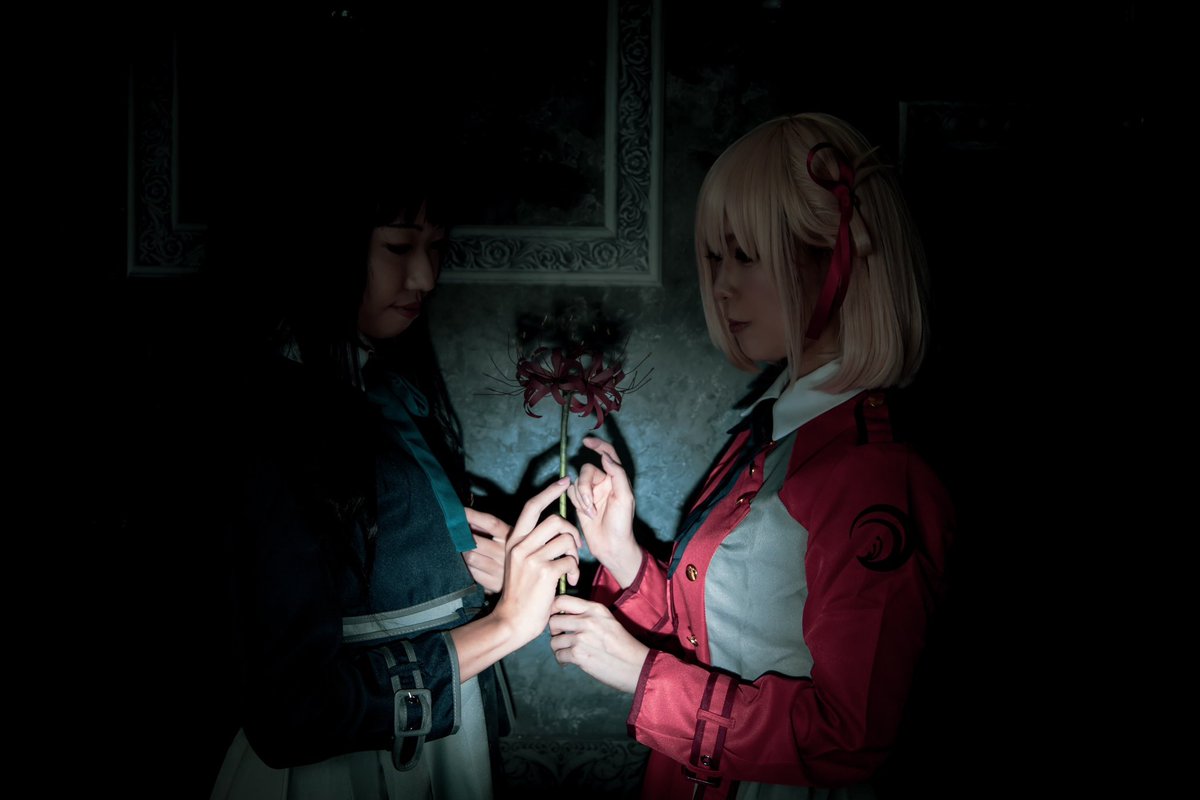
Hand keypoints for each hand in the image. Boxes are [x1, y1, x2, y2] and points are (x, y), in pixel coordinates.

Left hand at [462, 508, 510, 594]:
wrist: (527, 584)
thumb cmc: (515, 555)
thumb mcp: (509, 538)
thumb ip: (490, 529)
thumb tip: (469, 519)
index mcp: (512, 538)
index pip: (491, 523)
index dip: (474, 516)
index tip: (460, 511)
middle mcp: (505, 553)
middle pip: (476, 541)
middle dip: (462, 536)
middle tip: (455, 533)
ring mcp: (499, 569)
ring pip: (470, 557)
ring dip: (462, 551)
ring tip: (461, 548)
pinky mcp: (492, 583)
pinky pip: (471, 572)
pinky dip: (466, 566)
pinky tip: (466, 563)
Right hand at [492, 478, 582, 646]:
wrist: (512, 621)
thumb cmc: (521, 594)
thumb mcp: (519, 564)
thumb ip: (533, 545)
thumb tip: (557, 529)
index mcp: (514, 540)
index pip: (532, 506)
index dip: (550, 491)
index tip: (565, 482)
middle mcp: (521, 545)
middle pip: (556, 520)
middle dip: (572, 532)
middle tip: (574, 549)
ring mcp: (532, 558)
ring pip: (566, 540)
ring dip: (574, 555)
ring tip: (570, 570)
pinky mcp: (545, 572)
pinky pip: (570, 560)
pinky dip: (574, 571)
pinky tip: (568, 581)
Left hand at [549, 594, 648, 693]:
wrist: (636, 665)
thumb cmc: (623, 644)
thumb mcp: (608, 620)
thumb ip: (589, 614)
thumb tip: (565, 615)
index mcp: (595, 609)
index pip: (562, 600)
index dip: (553, 608)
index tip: (555, 616)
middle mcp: (587, 620)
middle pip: (553, 620)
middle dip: (554, 631)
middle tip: (561, 637)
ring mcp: (582, 638)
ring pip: (554, 641)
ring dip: (558, 648)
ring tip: (566, 651)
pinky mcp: (579, 655)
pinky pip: (559, 655)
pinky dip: (562, 659)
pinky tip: (569, 661)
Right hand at [566, 437, 642, 586]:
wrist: (610, 546)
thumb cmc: (622, 523)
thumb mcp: (624, 497)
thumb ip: (617, 474)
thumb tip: (605, 456)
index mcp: (616, 478)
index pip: (607, 455)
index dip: (598, 446)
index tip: (586, 442)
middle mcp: (603, 482)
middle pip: (586, 470)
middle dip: (585, 486)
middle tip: (591, 504)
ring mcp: (591, 492)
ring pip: (577, 482)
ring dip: (582, 498)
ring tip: (591, 513)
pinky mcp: (580, 502)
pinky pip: (571, 492)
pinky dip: (577, 502)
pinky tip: (587, 514)